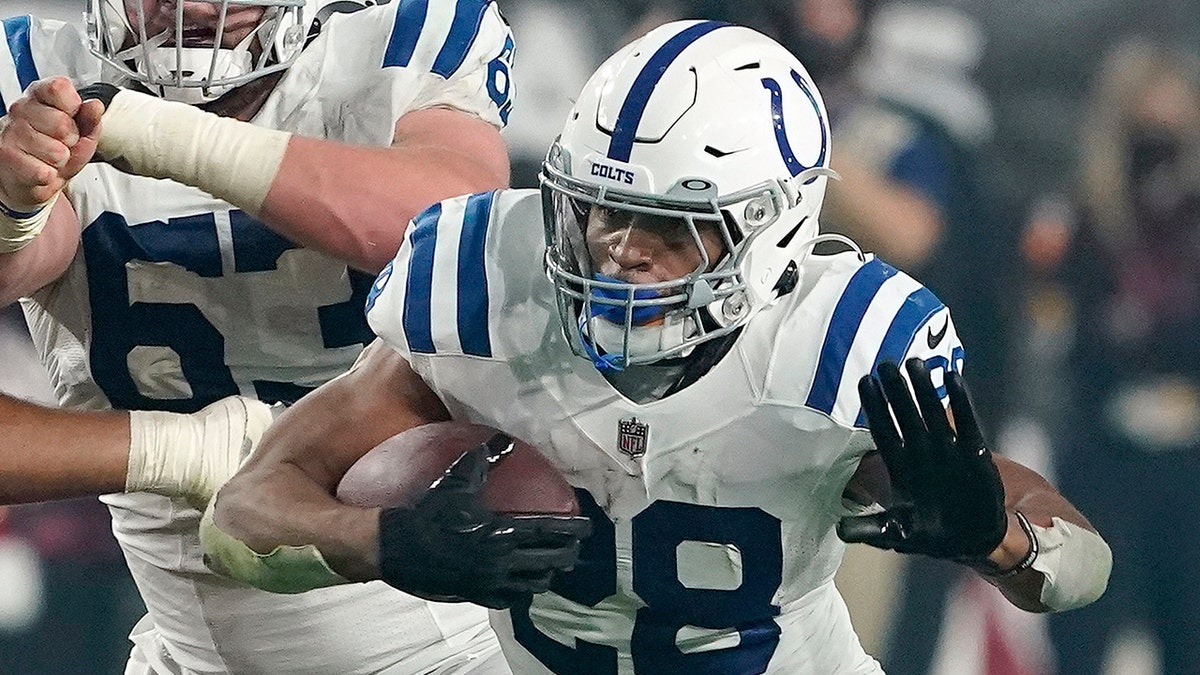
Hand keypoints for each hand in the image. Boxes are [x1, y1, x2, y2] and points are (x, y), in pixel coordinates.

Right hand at [0, 77, 102, 208]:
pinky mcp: (6, 157)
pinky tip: (39, 169)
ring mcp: (10, 133)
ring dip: (59, 161)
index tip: (71, 116)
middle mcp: (20, 109)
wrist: (33, 179)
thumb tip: (95, 105)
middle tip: (61, 144)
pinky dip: (48, 176)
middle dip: (70, 140)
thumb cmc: (56, 151)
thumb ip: (90, 119)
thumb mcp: (81, 134)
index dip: (73, 106)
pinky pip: (44, 172)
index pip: (58, 88)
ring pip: (56, 151)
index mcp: (40, 96)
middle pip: (62, 123)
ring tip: (49, 158)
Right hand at [378, 433, 591, 608]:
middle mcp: (501, 560)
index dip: (573, 529)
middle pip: (550, 561)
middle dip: (567, 554)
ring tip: (554, 566)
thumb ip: (483, 461)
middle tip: (575, 546)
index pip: (550, 531)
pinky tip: (522, 584)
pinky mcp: (475, 595)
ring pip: (534, 584)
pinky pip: (509, 599)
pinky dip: (521, 591)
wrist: (395, 546)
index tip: (587, 526)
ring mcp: (489, 581)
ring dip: (547, 574)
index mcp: (502, 532)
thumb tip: (503, 441)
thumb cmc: (428, 511)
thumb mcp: (456, 481)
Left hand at [837, 359, 1006, 560]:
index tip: (865, 381)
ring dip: (924, 389)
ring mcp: (947, 450)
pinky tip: (952, 377)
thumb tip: (839, 531)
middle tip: (886, 363)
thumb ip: (871, 528)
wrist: (971, 541)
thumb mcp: (897, 533)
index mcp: (900, 466)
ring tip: (915, 363)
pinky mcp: (974, 453)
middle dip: (895, 391)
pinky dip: (961, 401)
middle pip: (905, 415)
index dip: (875, 407)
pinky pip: (966, 422)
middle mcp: (921, 452)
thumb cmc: (930, 533)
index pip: (884, 430)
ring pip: (932, 413)